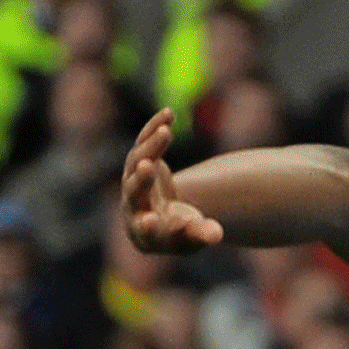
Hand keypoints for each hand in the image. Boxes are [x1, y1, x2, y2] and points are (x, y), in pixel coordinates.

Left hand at [119, 109, 223, 254]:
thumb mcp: (194, 235)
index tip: (150, 220)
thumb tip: (217, 235)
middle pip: (134, 190)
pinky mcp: (138, 161)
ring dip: (151, 146)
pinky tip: (168, 113)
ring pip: (137, 161)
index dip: (147, 225)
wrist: (163, 215)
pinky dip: (154, 128)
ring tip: (166, 131)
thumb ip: (203, 234)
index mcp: (146, 231)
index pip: (143, 229)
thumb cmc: (181, 230)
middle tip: (147, 165)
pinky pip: (143, 143)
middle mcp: (133, 205)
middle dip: (142, 179)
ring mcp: (132, 181)